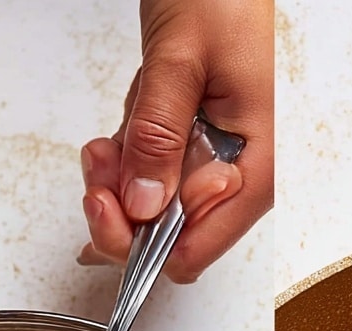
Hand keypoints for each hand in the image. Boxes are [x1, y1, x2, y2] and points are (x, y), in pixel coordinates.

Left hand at [78, 0, 272, 283]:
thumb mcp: (181, 59)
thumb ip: (159, 133)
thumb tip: (144, 204)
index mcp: (254, 168)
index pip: (195, 250)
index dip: (146, 244)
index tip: (112, 207)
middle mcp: (233, 177)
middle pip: (169, 240)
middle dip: (123, 215)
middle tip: (97, 177)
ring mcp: (208, 165)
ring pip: (151, 214)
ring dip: (116, 187)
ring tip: (103, 146)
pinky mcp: (186, 149)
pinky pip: (147, 181)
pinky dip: (121, 167)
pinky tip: (111, 142)